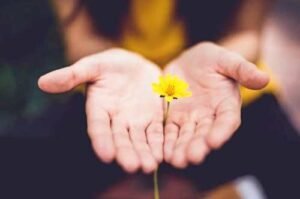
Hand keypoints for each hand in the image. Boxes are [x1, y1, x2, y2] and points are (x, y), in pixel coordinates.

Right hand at [38, 49, 163, 172]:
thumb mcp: (93, 65)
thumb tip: (42, 82)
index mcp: (99, 108)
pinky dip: (159, 143)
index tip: (105, 154)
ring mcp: (136, 121)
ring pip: (139, 140)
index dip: (101, 140)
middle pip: (121, 139)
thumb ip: (72, 75)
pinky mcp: (154, 118)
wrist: (135, 65)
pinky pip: (157, 133)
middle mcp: (116, 120)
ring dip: (144, 153)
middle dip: (126, 153)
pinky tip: (163, 154)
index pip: (98, 127)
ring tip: (150, 166)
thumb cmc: (110, 65)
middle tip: (133, 166)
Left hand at [163, 42, 268, 167]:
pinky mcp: (173, 117)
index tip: (214, 141)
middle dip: (198, 146)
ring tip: (175, 160)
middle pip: (205, 134)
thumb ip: (242, 69)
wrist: (190, 61)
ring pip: (186, 136)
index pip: (227, 120)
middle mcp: (209, 116)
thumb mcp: (226, 59)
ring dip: (181, 148)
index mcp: (226, 104)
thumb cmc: (212, 59)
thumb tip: (264, 78)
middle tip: (191, 157)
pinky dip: (166, 141)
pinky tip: (161, 152)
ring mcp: (190, 119)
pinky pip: (170, 131)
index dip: (221, 131)